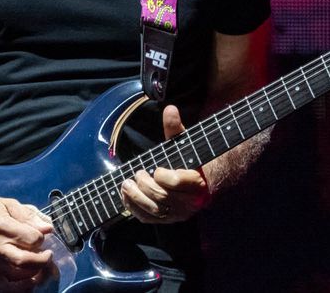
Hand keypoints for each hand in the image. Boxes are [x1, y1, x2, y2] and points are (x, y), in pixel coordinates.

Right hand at [0, 193, 53, 291]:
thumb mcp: (8, 204)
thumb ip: (30, 215)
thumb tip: (48, 228)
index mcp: (0, 224)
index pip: (31, 238)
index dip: (42, 238)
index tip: (43, 236)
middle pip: (23, 260)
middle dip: (42, 261)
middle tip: (48, 256)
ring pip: (14, 275)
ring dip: (33, 274)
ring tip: (40, 268)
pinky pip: (0, 285)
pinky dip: (16, 288)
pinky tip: (27, 282)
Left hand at [121, 104, 211, 223]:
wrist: (203, 183)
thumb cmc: (191, 160)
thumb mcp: (184, 143)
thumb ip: (176, 128)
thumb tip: (170, 109)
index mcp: (197, 183)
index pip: (177, 181)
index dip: (163, 176)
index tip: (156, 169)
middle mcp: (190, 202)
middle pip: (163, 197)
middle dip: (146, 185)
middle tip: (137, 174)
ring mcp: (178, 214)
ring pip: (154, 210)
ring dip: (136, 197)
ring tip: (126, 184)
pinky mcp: (167, 220)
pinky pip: (148, 218)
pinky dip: (134, 208)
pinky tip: (126, 196)